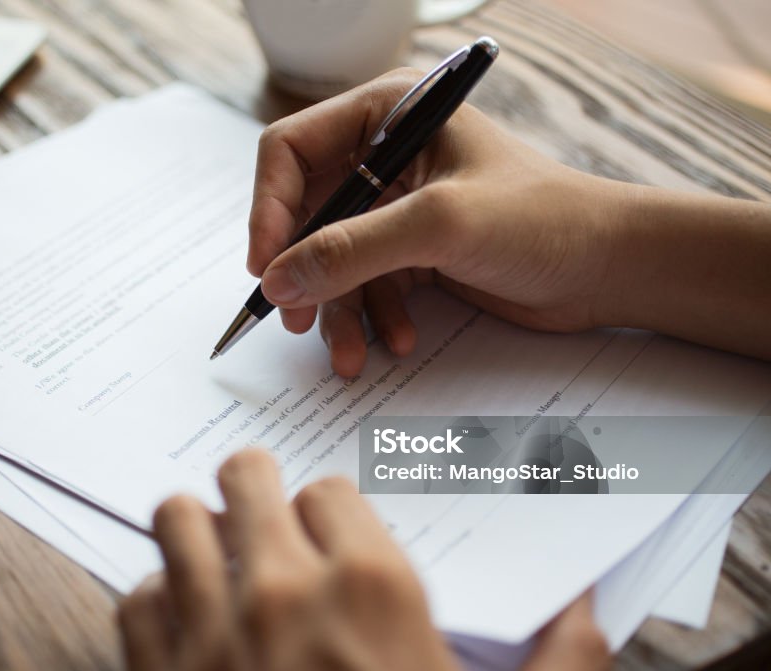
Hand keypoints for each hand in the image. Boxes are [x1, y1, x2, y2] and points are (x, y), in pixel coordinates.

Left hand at [118, 449, 611, 670]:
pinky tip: (186, 625)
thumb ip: (564, 663)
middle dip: (255, 488)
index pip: (330, 490)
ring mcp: (210, 630)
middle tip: (265, 514)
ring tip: (220, 555)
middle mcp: (283, 591)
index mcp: (373, 588)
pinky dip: (157, 600)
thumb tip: (588, 609)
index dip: (331, 510)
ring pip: (177, 519)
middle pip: (245, 478)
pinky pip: (136, 597)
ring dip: (197, 531)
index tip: (332, 533)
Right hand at [248, 68, 770, 369]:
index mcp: (387, 113)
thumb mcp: (440, 225)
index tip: (265, 266)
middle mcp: (384, 155)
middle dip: (302, 271)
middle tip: (295, 318)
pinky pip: (364, 285)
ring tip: (350, 355)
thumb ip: (353, 249)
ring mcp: (396, 206)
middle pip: (305, 213)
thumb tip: (277, 279)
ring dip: (337, 310)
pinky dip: (373, 318)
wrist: (608, 268)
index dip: (269, 208)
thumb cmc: (544, 220)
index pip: (291, 151)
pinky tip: (398, 341)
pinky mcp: (411, 251)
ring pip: (332, 259)